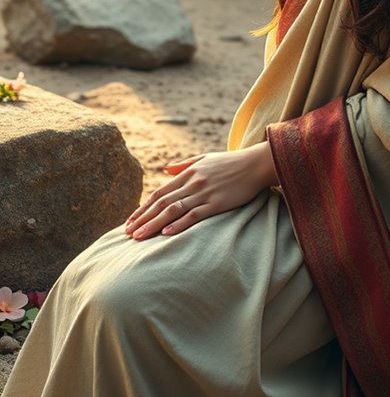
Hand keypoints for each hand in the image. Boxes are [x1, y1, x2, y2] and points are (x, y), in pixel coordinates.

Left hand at [124, 141, 277, 240]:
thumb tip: (166, 169)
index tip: (130, 221)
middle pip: (161, 203)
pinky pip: (194, 215)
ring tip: (138, 237)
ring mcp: (204, 193)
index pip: (159, 193)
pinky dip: (179, 224)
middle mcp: (192, 182)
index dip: (143, 208)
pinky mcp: (217, 203)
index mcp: (188, 173)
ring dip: (153, 224)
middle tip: (126, 233)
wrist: (255, 164)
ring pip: (173, 210)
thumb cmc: (230, 162)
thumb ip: (184, 165)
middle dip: (142, 219)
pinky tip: (166, 234)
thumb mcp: (204, 158)